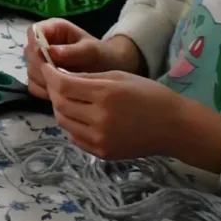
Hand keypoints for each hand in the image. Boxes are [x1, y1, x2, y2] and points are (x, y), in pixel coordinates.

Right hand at [24, 19, 147, 81]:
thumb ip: (72, 51)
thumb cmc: (104, 55)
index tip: (45, 59)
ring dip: (43, 81)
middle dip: (41, 67)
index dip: (35, 44)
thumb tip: (50, 52)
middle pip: (29, 54)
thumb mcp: (92, 51)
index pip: (34, 32)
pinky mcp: (44, 77)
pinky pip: (35, 85)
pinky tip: (59, 95)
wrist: (113, 71)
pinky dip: (44, 91)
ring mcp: (43, 61)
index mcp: (55, 29)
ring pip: (31, 71)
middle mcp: (45, 44)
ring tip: (62, 88)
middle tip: (57, 78)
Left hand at [36, 68, 220, 171]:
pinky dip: (72, 125)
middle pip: (60, 104)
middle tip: (55, 82)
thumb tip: (59, 76)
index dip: (50, 75)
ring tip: (68, 99)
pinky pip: (76, 138)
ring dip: (61, 108)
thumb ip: (88, 78)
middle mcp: (99, 119)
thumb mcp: (119, 76)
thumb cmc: (149, 95)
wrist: (174, 127)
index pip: (62, 85)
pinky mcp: (102, 153)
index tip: (46, 67)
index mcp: (105, 95)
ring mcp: (100, 139)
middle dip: (53, 91)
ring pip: (64, 123)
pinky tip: (80, 116)